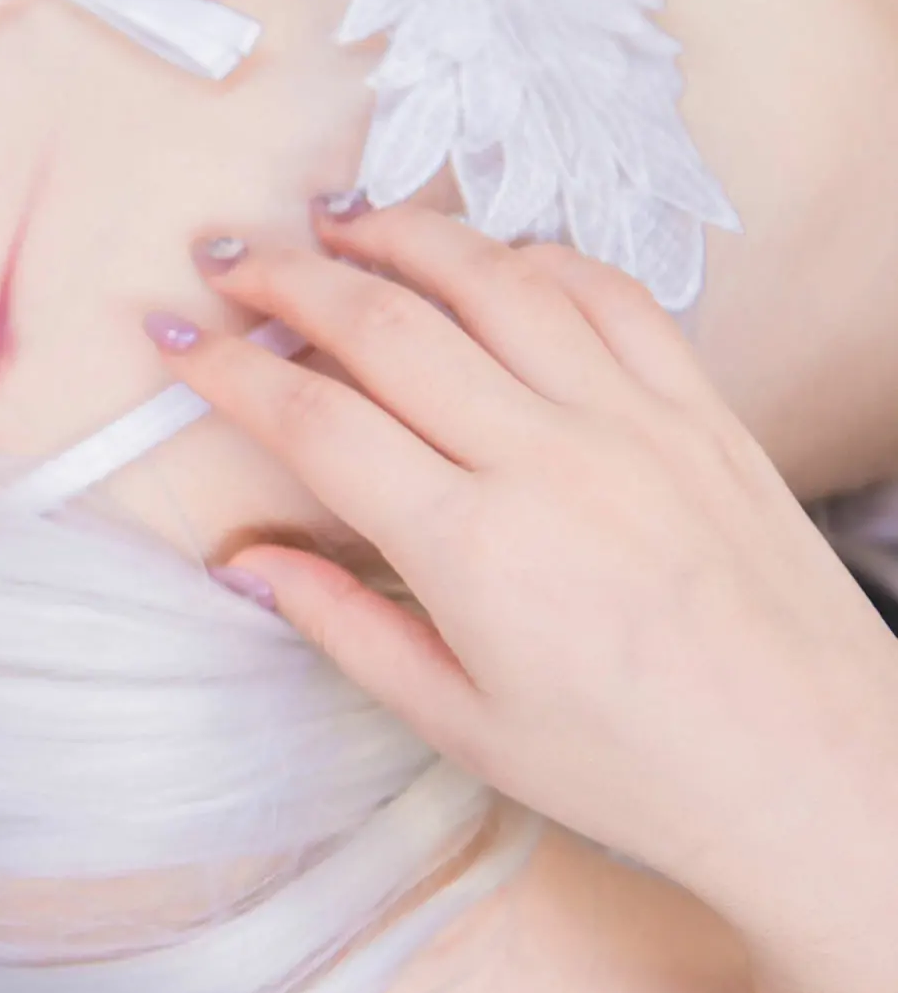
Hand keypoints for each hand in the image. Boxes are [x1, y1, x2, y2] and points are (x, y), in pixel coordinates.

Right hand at [149, 200, 897, 921]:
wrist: (819, 771)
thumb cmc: (635, 770)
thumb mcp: (463, 725)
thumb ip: (346, 626)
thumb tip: (244, 562)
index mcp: (477, 551)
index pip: (317, 422)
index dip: (228, 370)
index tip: (173, 340)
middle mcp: (552, 463)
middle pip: (390, 326)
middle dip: (289, 278)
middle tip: (225, 258)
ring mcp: (635, 423)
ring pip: (495, 281)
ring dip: (400, 237)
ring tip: (334, 221)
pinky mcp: (700, 411)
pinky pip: (609, 296)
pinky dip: (532, 258)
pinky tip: (482, 257)